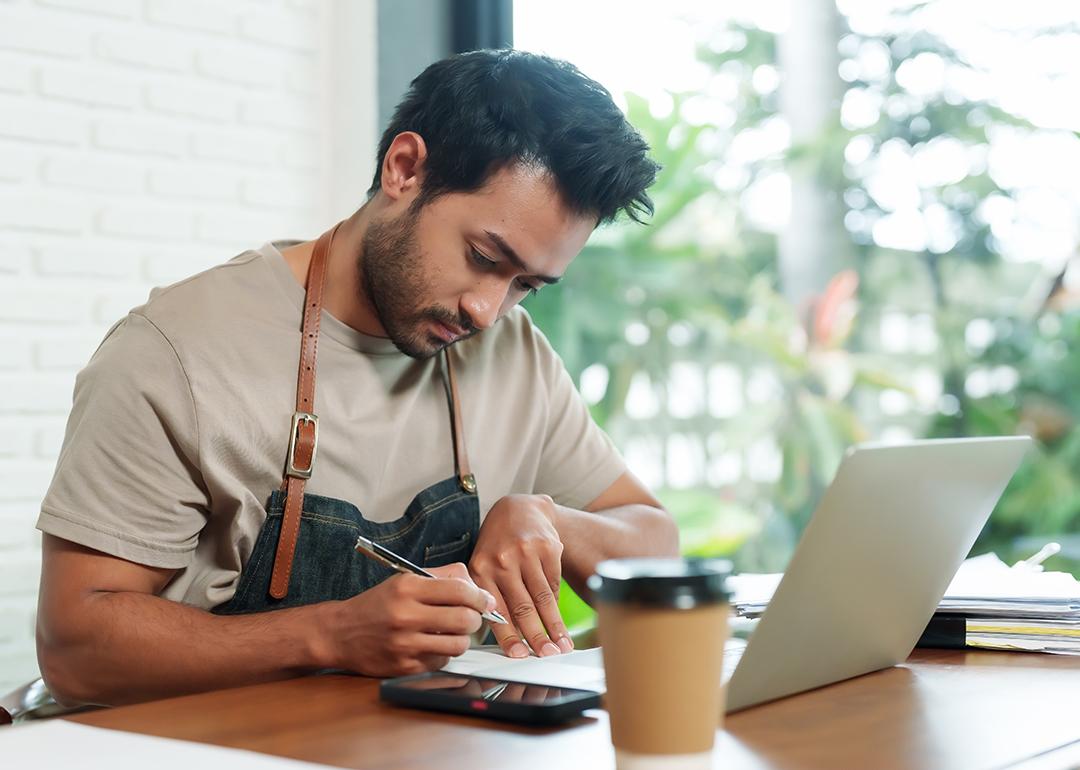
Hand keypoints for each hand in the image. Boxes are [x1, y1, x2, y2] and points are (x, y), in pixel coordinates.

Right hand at [320, 563, 494, 676]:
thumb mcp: (404, 580)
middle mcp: (405, 616)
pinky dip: (443, 653)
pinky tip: (432, 645)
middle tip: (472, 618)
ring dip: (462, 639)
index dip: (480, 597)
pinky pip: (442, 661)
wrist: (340, 633)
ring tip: (453, 632)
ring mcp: (405, 644)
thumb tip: (477, 588)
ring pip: (458, 644)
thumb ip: (441, 577)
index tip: (485, 601)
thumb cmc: (377, 605)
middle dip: (476, 619)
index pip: (459, 590)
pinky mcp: (405, 667)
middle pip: (464, 619)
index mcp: (407, 588)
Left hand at [468, 494, 572, 657]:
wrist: (519, 509)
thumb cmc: (498, 545)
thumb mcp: (484, 565)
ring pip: (542, 597)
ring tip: (562, 645)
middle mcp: (502, 560)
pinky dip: (556, 604)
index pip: (496, 609)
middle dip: (537, 636)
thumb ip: (491, 596)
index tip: (520, 655)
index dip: (509, 636)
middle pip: (522, 606)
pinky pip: (554, 583)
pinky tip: (560, 620)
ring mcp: (526, 552)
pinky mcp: (547, 547)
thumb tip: (507, 635)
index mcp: (481, 569)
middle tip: (547, 656)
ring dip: (554, 626)